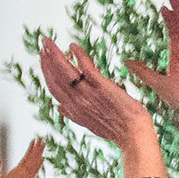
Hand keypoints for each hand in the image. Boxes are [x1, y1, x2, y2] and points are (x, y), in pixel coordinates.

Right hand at [36, 34, 150, 148]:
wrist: (134, 135)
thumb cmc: (117, 130)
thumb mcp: (91, 124)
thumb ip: (74, 114)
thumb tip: (60, 108)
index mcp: (74, 110)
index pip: (54, 89)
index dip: (46, 73)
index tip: (43, 59)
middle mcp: (78, 102)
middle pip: (56, 78)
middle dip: (47, 59)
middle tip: (44, 43)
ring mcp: (89, 94)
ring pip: (65, 72)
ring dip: (56, 55)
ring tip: (50, 42)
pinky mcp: (102, 87)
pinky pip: (86, 68)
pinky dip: (79, 56)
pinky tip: (73, 46)